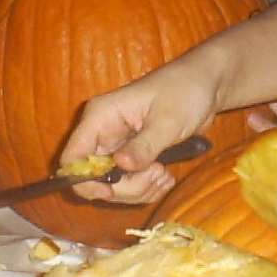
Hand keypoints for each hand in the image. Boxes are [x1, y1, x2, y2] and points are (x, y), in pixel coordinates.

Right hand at [57, 60, 224, 207]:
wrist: (205, 85)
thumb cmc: (185, 91)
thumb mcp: (167, 121)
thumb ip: (144, 146)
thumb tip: (121, 166)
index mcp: (100, 117)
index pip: (72, 158)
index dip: (84, 181)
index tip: (111, 191)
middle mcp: (102, 134)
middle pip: (94, 179)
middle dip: (125, 187)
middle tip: (157, 173)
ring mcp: (117, 148)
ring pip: (114, 186)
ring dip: (141, 189)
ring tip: (165, 174)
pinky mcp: (133, 157)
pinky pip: (131, 184)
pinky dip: (148, 188)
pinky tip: (166, 176)